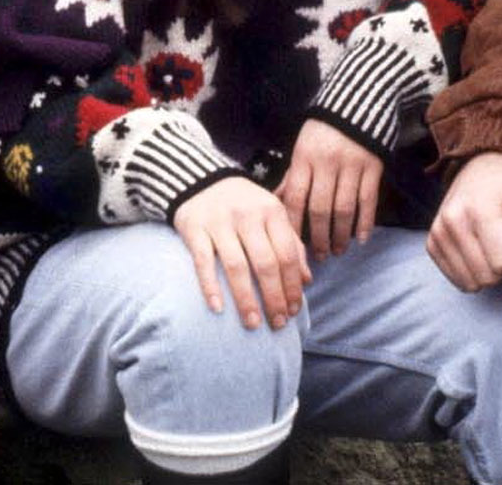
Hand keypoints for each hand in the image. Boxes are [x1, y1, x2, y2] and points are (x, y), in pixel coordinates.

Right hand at [171, 176, 310, 329]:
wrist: (200, 179)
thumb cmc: (243, 204)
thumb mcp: (271, 214)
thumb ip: (290, 244)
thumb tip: (307, 280)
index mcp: (272, 211)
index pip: (287, 254)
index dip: (292, 285)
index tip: (294, 310)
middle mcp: (247, 215)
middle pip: (265, 264)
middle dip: (274, 298)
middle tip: (278, 324)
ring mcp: (219, 221)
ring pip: (236, 266)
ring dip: (246, 299)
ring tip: (253, 324)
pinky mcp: (194, 228)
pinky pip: (203, 261)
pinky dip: (210, 286)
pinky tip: (218, 308)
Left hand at [275, 119, 381, 256]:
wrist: (357, 102)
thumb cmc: (323, 131)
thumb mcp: (302, 148)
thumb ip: (291, 176)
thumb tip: (273, 203)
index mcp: (304, 158)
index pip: (295, 197)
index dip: (293, 224)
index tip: (293, 246)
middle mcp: (326, 163)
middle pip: (320, 208)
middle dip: (318, 237)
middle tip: (319, 256)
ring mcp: (351, 165)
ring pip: (344, 208)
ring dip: (341, 234)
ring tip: (338, 251)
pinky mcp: (373, 166)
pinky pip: (368, 200)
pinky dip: (365, 222)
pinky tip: (361, 239)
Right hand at [427, 152, 501, 291]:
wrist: (484, 167)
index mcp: (480, 209)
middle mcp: (452, 221)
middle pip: (489, 277)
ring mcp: (438, 232)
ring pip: (472, 284)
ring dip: (489, 266)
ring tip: (492, 237)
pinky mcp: (432, 243)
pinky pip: (459, 281)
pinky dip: (474, 269)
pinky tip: (478, 244)